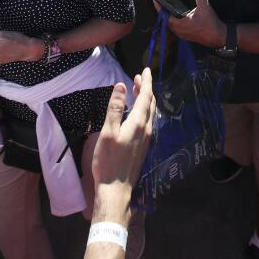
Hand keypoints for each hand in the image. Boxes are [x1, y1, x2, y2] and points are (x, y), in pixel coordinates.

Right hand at [91, 69, 155, 208]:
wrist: (116, 189)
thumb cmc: (109, 161)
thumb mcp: (108, 132)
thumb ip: (114, 108)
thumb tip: (121, 86)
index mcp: (138, 123)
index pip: (146, 96)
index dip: (146, 82)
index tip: (145, 69)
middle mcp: (146, 129)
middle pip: (150, 104)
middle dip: (146, 89)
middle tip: (139, 77)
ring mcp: (146, 139)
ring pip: (149, 113)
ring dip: (145, 100)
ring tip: (138, 91)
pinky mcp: (143, 147)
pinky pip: (147, 122)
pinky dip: (143, 111)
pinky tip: (136, 113)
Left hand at [154, 0, 225, 47]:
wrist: (217, 37)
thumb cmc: (210, 24)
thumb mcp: (205, 8)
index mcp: (179, 23)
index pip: (164, 13)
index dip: (159, 5)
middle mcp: (177, 29)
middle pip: (166, 17)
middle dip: (164, 7)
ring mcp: (180, 33)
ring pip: (170, 22)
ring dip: (169, 13)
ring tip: (169, 3)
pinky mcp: (184, 34)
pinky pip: (175, 25)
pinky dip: (174, 18)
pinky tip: (178, 12)